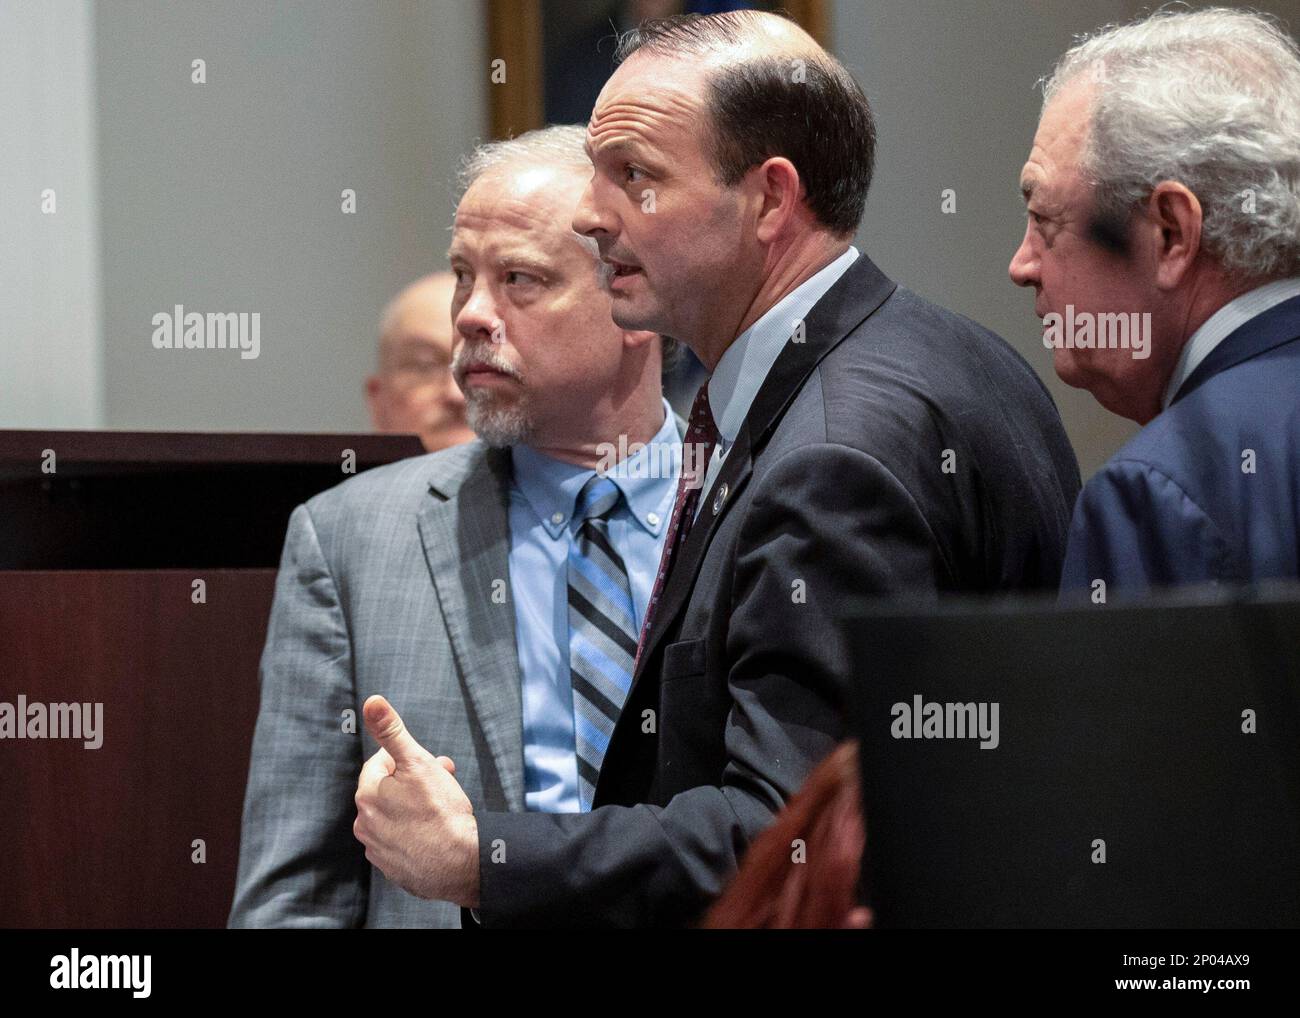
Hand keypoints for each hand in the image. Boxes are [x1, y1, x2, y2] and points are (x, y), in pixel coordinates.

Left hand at [353, 695, 479, 905]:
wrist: (460, 864)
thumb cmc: (441, 812)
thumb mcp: (418, 762)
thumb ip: (392, 731)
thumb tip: (372, 702)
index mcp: (367, 795)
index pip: (381, 762)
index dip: (408, 759)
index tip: (430, 764)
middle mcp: (365, 824)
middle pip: (389, 790)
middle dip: (413, 782)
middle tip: (442, 782)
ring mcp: (378, 850)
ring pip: (395, 816)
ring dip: (413, 807)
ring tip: (441, 808)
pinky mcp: (392, 869)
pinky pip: (401, 841)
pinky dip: (415, 833)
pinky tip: (435, 832)